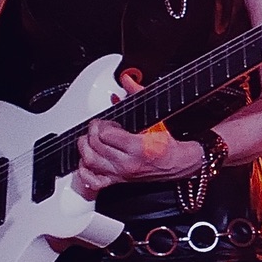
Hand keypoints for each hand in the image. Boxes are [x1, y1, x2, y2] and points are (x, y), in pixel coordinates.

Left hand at [72, 71, 202, 198]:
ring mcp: (121, 174)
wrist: (176, 164)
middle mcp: (127, 163)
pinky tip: (86, 162)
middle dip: (93, 132)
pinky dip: (85, 172)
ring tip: (89, 140)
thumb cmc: (167, 145)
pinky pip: (94, 181)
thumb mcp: (154, 117)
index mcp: (137, 147)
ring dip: (85, 148)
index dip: (103, 124)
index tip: (108, 122)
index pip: (106, 134)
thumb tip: (128, 80)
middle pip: (96, 146)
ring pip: (91, 162)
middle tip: (98, 127)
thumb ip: (138, 96)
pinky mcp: (118, 181)